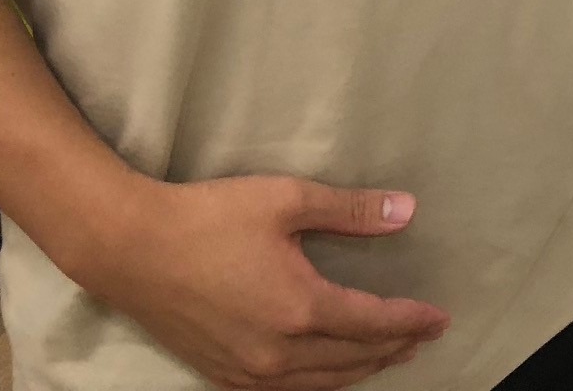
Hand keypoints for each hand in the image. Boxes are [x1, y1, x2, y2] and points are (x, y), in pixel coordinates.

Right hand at [85, 174, 447, 389]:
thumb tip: (407, 211)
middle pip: (351, 359)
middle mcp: (278, 353)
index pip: (372, 324)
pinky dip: (320, 385)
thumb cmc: (212, 217)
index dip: (410, 322)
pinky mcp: (223, 375)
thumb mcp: (286, 200)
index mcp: (300, 308)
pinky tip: (327, 374)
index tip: (439, 317)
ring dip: (360, 370)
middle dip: (392, 349)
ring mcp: (248, 372)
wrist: (133, 249)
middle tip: (423, 336)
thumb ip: (350, 211)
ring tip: (388, 355)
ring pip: (321, 383)